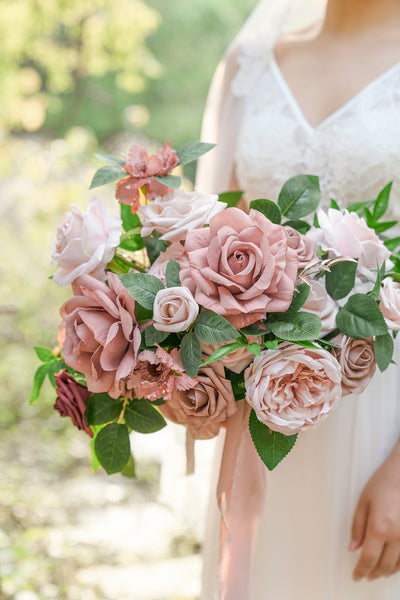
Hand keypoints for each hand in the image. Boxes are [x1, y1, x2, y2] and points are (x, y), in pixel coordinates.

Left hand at [350, 441, 399, 580]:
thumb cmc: (383, 483)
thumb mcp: (363, 501)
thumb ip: (357, 526)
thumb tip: (353, 548)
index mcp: (379, 528)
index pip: (368, 559)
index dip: (361, 570)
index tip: (356, 576)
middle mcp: (396, 536)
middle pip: (384, 565)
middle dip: (373, 573)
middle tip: (365, 575)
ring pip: (398, 565)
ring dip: (386, 571)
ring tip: (377, 572)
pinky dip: (399, 565)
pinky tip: (393, 564)